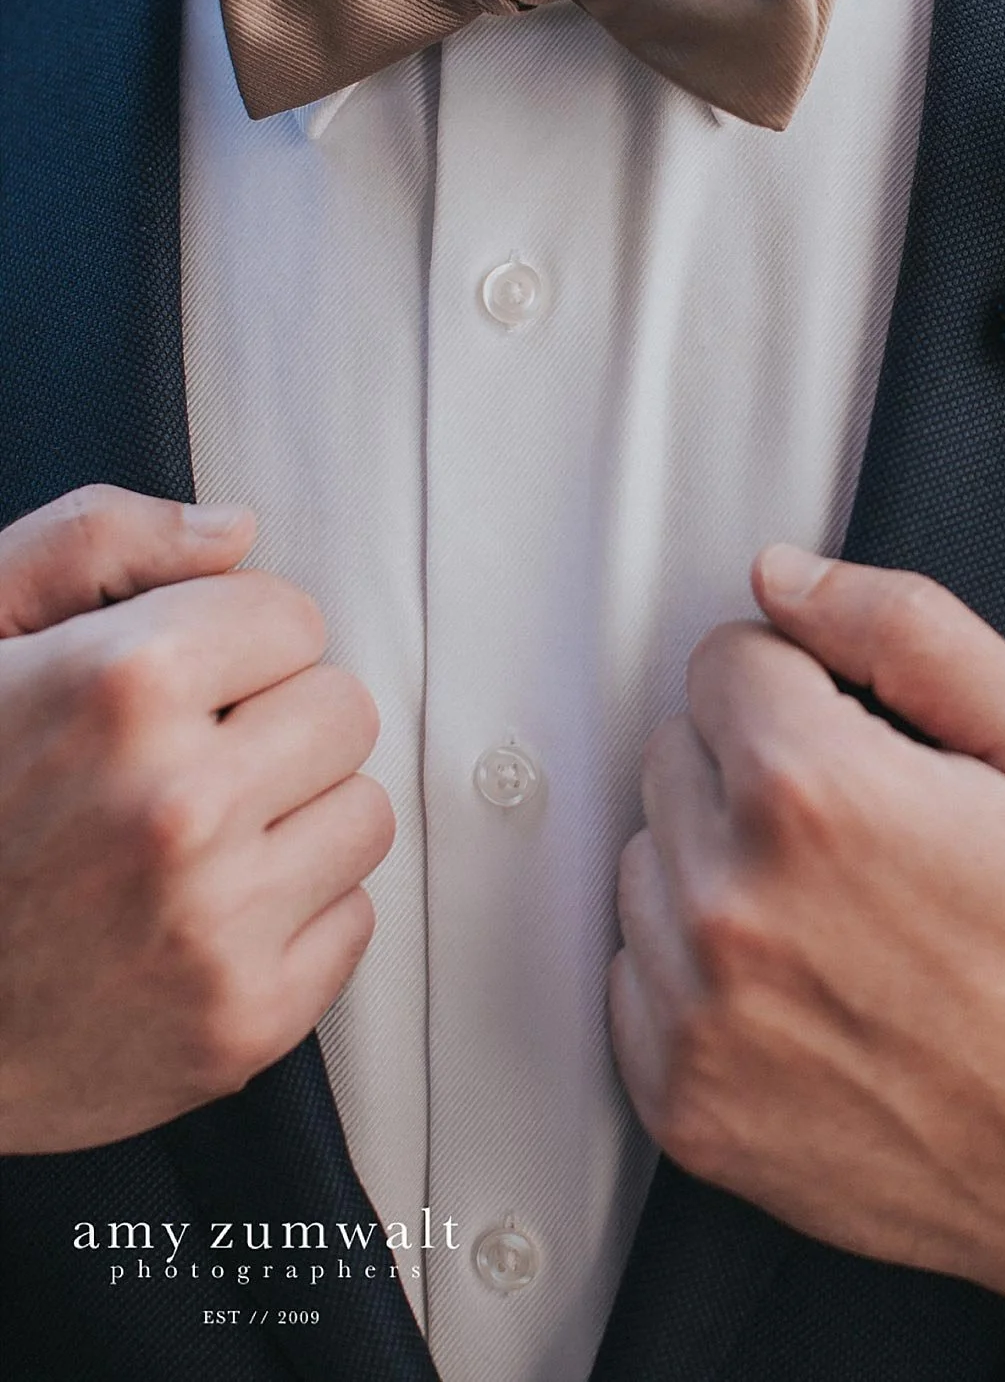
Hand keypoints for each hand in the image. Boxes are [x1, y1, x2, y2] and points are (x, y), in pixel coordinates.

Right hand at [0, 486, 392, 1152]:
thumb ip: (93, 544)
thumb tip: (233, 532)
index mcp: (121, 686)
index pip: (292, 616)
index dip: (233, 646)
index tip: (180, 687)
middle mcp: (181, 803)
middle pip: (344, 710)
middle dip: (275, 725)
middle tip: (189, 763)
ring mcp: (217, 922)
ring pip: (363, 812)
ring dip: (295, 819)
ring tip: (197, 842)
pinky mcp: (245, 1021)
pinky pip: (354, 919)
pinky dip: (293, 918)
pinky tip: (202, 917)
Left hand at [610, 549, 1004, 1357]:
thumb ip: (906, 628)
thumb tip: (784, 577)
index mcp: (813, 795)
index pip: (725, 657)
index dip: (810, 682)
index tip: (868, 738)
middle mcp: (730, 905)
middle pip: (676, 749)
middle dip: (760, 763)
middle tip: (869, 830)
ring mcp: (696, 1015)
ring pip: (650, 859)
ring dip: (722, 864)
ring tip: (841, 914)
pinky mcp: (682, 1103)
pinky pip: (635, 976)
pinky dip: (700, 969)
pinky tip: (803, 986)